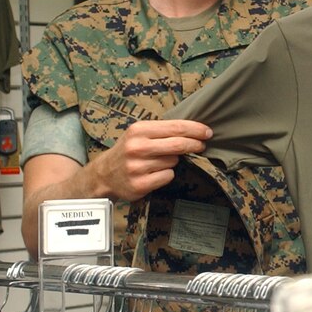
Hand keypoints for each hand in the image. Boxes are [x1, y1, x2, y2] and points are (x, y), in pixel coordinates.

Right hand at [90, 119, 211, 201]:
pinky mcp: (140, 184)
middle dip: (194, 144)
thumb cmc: (129, 150)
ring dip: (174, 161)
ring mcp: (137, 167)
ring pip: (173, 162)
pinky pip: (168, 176)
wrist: (104, 174)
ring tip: (160, 161)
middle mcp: (137, 147)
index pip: (175, 127)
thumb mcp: (139, 133)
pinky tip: (155, 173)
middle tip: (202, 145)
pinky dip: (167, 174)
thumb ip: (162, 130)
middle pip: (178, 144)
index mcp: (138, 130)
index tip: (207, 132)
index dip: (195, 129)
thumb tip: (194, 129)